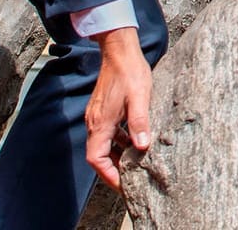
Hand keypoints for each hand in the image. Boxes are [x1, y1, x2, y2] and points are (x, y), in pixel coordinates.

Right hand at [84, 28, 152, 189]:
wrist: (120, 50)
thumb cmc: (130, 72)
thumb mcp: (139, 98)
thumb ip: (139, 123)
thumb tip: (142, 147)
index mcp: (100, 123)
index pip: (96, 159)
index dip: (108, 175)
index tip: (122, 186)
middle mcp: (95, 122)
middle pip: (98, 155)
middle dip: (112, 170)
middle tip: (130, 181)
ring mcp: (98, 115)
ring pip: (103, 144)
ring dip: (116, 156)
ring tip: (133, 165)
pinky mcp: (104, 109)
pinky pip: (108, 133)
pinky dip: (119, 141)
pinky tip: (133, 141)